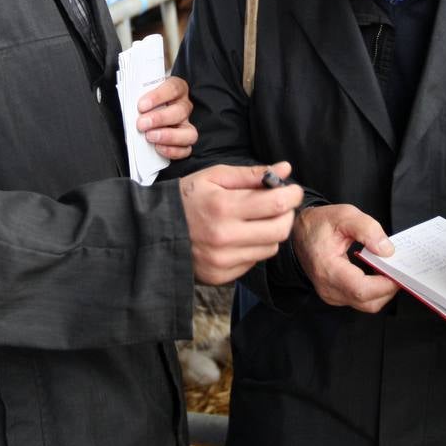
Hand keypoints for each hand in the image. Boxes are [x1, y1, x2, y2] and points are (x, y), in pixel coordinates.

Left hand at [137, 75, 195, 159]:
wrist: (147, 112)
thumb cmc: (145, 101)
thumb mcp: (142, 94)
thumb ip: (138, 98)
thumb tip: (130, 108)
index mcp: (176, 89)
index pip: (173, 88)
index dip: (158, 97)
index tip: (141, 105)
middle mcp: (183, 107)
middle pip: (180, 111)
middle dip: (160, 119)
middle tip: (142, 124)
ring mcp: (186, 125)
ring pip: (189, 132)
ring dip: (169, 136)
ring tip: (150, 137)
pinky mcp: (184, 142)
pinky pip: (186, 150)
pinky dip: (172, 151)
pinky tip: (157, 148)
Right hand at [180, 162, 302, 284]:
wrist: (153, 231)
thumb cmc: (186, 198)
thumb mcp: (214, 176)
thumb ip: (251, 174)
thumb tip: (284, 169)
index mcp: (223, 206)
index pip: (276, 204)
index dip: (292, 194)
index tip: (292, 190)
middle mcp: (224, 237)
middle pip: (280, 230)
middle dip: (286, 214)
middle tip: (279, 205)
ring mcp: (222, 260)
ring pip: (270, 248)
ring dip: (270, 232)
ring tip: (255, 220)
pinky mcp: (220, 276)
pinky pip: (253, 262)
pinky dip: (253, 248)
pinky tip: (239, 237)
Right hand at [292, 204, 397, 312]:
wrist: (298, 233)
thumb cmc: (319, 224)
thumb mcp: (344, 215)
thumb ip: (368, 229)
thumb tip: (387, 250)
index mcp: (328, 269)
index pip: (361, 289)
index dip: (385, 284)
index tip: (399, 271)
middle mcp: (328, 288)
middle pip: (368, 302)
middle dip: (388, 288)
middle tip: (399, 269)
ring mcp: (331, 295)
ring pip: (366, 304)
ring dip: (382, 290)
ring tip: (389, 270)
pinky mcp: (335, 296)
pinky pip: (360, 301)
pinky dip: (373, 290)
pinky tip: (377, 273)